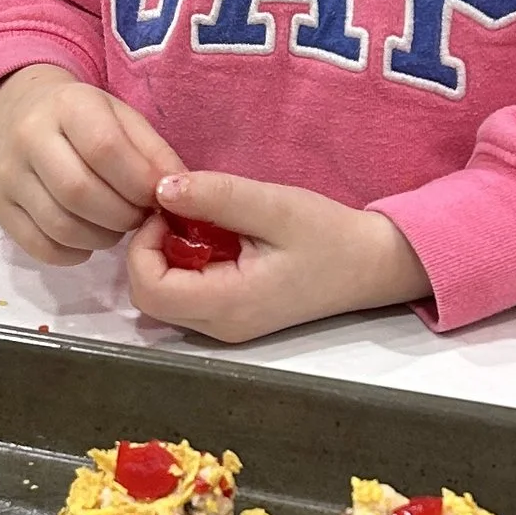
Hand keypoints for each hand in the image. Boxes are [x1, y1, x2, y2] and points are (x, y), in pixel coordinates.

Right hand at [0, 65, 182, 265]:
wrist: (19, 111)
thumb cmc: (85, 119)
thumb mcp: (123, 119)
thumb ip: (154, 153)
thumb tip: (178, 194)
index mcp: (68, 105)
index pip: (105, 149)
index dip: (139, 183)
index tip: (157, 197)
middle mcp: (29, 137)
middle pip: (80, 192)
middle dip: (122, 215)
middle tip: (138, 217)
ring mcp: (7, 175)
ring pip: (60, 225)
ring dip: (102, 238)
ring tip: (116, 227)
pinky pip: (40, 247)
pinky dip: (73, 253)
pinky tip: (88, 240)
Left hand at [125, 166, 428, 341]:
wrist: (371, 265)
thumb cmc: (329, 235)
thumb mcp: (274, 205)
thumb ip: (217, 196)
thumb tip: (161, 188)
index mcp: (229, 304)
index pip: (149, 288)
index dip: (144, 245)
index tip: (170, 209)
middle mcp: (220, 326)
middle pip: (148, 299)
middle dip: (149, 251)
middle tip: (179, 213)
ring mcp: (226, 326)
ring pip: (163, 299)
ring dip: (166, 258)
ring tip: (199, 222)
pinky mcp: (232, 317)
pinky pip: (185, 297)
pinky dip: (185, 265)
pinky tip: (213, 238)